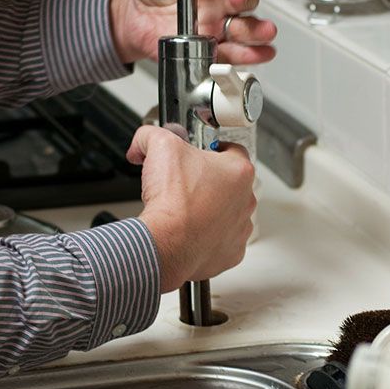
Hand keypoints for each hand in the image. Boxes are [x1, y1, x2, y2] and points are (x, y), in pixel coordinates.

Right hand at [126, 125, 255, 293]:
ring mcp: (240, 228)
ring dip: (211, 210)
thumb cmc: (172, 201)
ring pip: (228, 212)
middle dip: (209, 181)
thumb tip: (143, 141)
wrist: (166, 244)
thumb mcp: (159, 146)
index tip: (199, 154)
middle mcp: (246, 200)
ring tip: (185, 209)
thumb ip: (152, 135)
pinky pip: (221, 240)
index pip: (232, 150)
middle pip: (230, 183)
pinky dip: (207, 236)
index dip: (212, 149)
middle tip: (186, 183)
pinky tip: (189, 231)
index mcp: (239, 171)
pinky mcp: (231, 253)